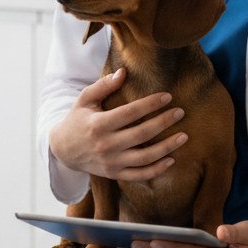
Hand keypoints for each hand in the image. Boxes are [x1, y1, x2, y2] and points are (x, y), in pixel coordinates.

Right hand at [49, 68, 187, 179]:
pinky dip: (157, 169)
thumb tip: (124, 72)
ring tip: (184, 136)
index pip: (130, 113)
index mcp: (98, 124)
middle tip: (180, 112)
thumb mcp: (85, 99)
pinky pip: (140, 175)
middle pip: (142, 134)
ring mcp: (111, 162)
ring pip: (145, 158)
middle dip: (164, 122)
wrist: (63, 150)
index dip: (151, 104)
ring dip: (167, 147)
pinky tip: (171, 159)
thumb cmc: (77, 120)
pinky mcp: (114, 174)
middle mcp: (106, 145)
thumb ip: (104, 86)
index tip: (167, 96)